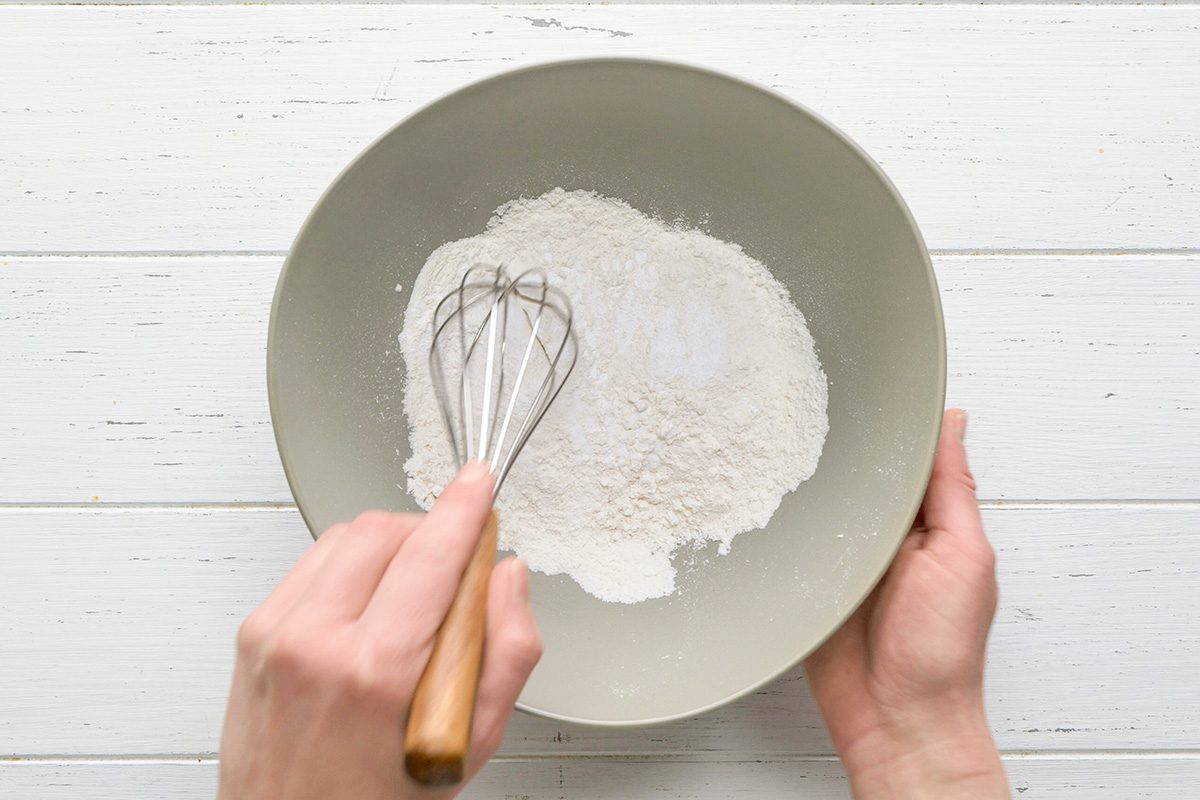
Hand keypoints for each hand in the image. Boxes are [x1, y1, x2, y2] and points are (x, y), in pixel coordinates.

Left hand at [218, 462, 541, 799]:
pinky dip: (349, 565)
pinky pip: (312, 562)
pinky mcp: (254, 633)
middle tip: (456, 565)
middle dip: (430, 531)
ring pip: (345, 536)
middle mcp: (316, 642)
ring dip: (390, 545)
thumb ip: (507, 653)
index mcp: (377, 672)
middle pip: (385, 531)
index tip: (479, 484)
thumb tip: (507, 580)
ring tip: (411, 591)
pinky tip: (368, 603)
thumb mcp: (471, 745)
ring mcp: (276, 635)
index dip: (463, 509)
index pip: (431, 555)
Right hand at [805, 410, 1009, 798]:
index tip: (864, 384)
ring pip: (816, 505)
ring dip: (799, 486)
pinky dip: (777, 527)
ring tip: (771, 444)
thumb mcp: (962, 558)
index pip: (905, 457)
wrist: (897, 723)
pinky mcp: (808, 585)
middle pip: (854, 476)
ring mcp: (842, 560)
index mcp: (927, 523)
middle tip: (801, 405)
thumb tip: (954, 424)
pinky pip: (790, 545)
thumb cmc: (943, 653)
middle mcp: (884, 537)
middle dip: (833, 448)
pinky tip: (757, 501)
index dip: (888, 424)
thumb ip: (953, 490)